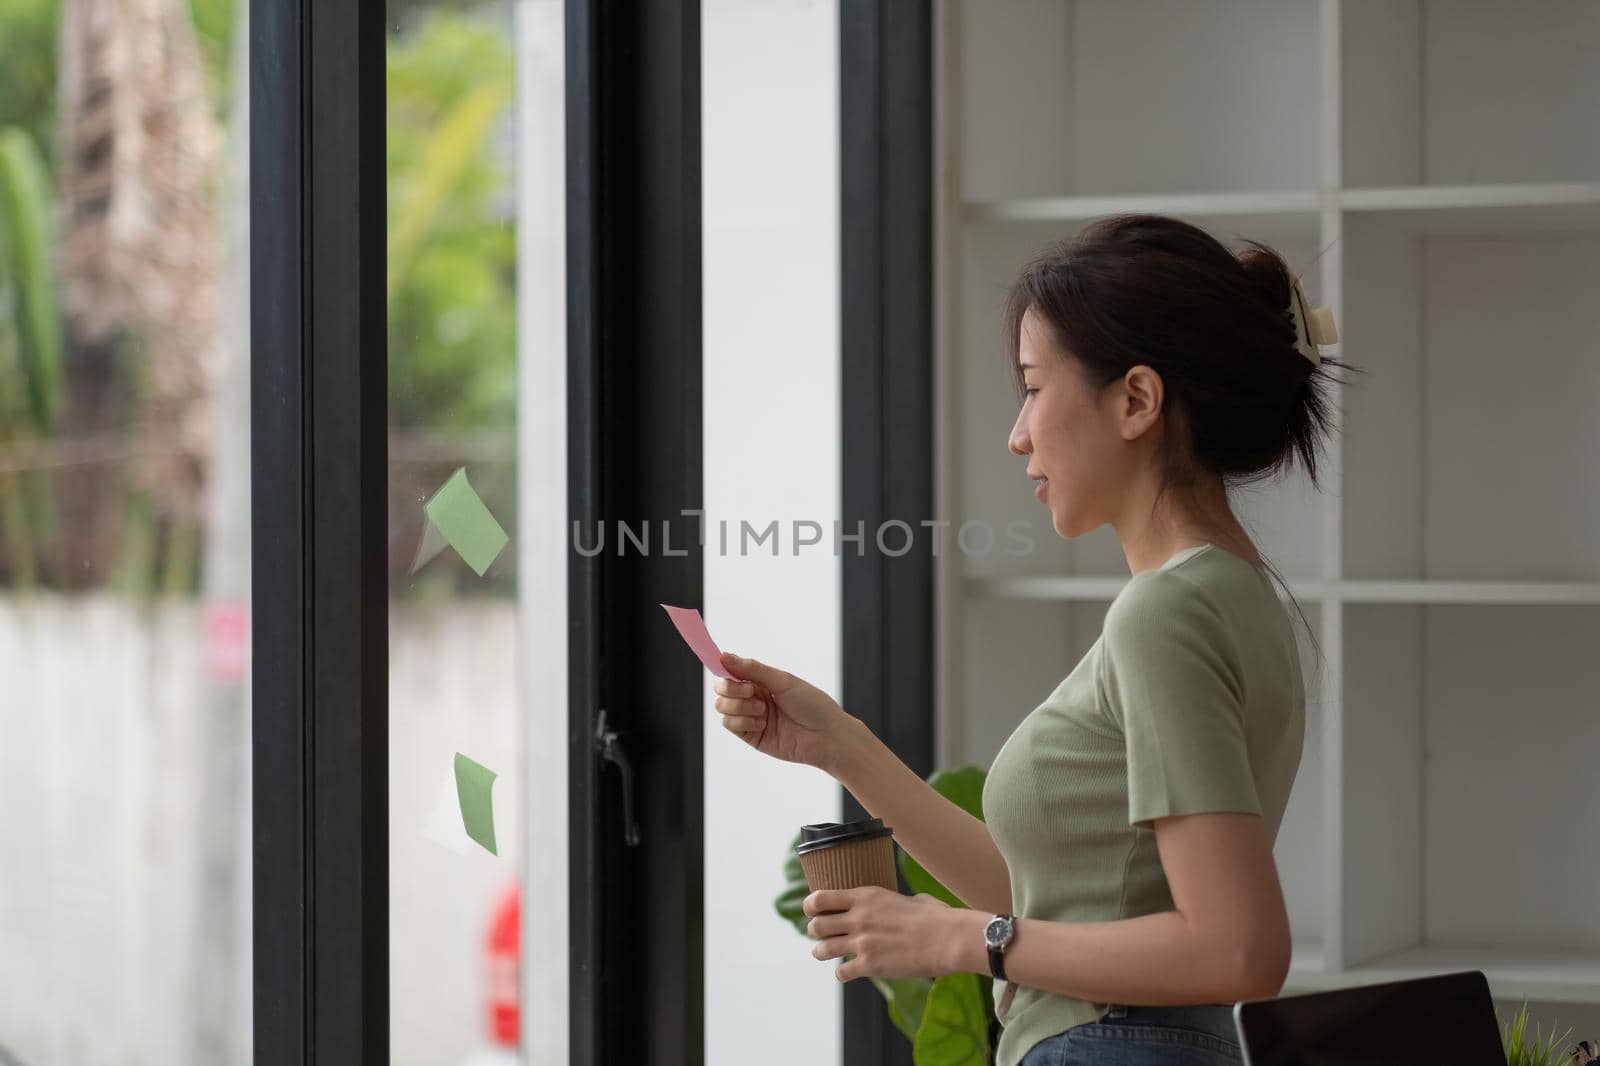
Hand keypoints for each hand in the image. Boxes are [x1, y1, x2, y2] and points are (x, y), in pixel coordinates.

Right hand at [711, 652, 856, 770]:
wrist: (826, 736)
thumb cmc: (812, 705)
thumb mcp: (782, 681)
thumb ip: (752, 669)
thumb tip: (724, 656)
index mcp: (762, 681)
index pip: (732, 671)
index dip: (722, 667)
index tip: (717, 662)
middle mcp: (753, 697)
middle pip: (722, 689)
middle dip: (731, 688)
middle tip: (750, 691)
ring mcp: (751, 717)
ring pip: (722, 707)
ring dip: (740, 706)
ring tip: (763, 711)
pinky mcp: (751, 736)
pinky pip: (730, 725)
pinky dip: (743, 721)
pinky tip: (762, 723)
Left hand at [802, 886, 954, 982]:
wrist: (949, 939)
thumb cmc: (936, 916)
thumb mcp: (910, 898)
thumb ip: (895, 902)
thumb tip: (901, 905)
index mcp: (866, 897)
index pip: (820, 898)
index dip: (811, 906)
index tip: (813, 910)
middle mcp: (859, 918)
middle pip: (816, 925)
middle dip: (815, 930)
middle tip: (820, 934)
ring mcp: (862, 943)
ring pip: (823, 949)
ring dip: (822, 952)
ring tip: (825, 953)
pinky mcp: (870, 965)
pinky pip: (842, 972)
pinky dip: (842, 974)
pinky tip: (848, 972)